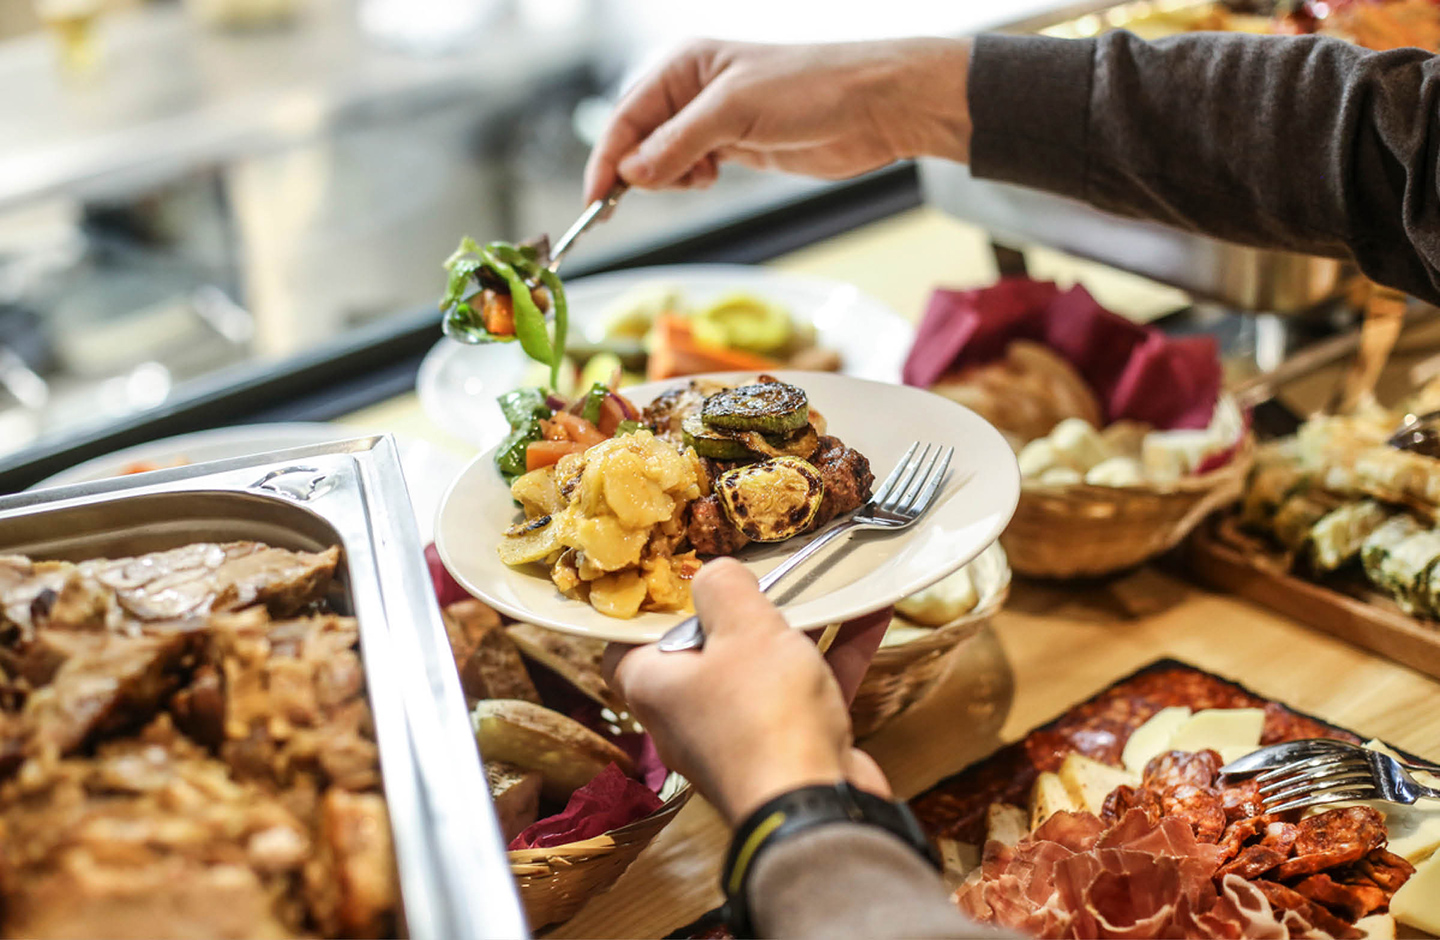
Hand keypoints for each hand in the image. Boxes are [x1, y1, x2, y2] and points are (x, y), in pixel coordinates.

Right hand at [583, 37, 973, 202]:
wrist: (875, 107)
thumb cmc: (812, 88)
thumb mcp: (734, 112)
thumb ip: (677, 143)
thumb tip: (630, 175)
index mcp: (685, 65)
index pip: (626, 116)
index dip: (607, 158)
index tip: (594, 200)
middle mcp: (693, 90)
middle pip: (638, 139)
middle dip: (636, 170)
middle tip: (641, 196)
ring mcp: (714, 120)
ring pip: (663, 159)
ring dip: (669, 177)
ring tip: (700, 176)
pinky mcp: (736, 146)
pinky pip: (690, 169)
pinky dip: (689, 180)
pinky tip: (710, 178)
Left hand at [602, 557, 892, 824]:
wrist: (817, 809)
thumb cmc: (764, 717)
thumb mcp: (741, 628)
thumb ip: (724, 588)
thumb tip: (716, 574)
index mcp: (654, 687)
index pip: (624, 647)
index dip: (645, 612)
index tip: (673, 579)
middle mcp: (689, 717)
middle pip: (703, 652)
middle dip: (736, 612)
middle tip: (759, 574)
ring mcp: (740, 737)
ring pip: (763, 670)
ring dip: (795, 628)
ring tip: (820, 583)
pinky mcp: (790, 749)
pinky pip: (808, 690)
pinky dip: (835, 652)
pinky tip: (870, 612)